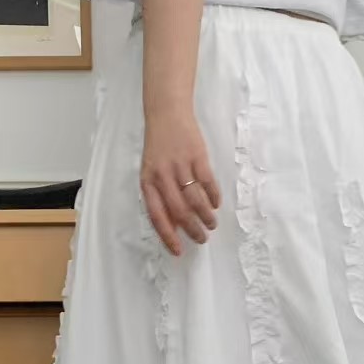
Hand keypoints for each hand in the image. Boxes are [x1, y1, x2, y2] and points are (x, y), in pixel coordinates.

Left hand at [141, 106, 220, 256]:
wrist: (166, 113)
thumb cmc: (158, 147)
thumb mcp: (151, 172)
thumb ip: (160, 197)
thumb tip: (173, 226)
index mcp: (148, 182)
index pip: (157, 216)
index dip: (168, 236)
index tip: (178, 251)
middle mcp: (163, 176)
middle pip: (179, 211)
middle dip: (192, 230)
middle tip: (202, 239)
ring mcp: (180, 166)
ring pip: (195, 199)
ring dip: (205, 216)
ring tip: (211, 224)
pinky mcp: (197, 156)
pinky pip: (207, 182)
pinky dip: (213, 196)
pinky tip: (216, 204)